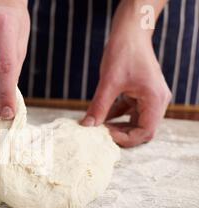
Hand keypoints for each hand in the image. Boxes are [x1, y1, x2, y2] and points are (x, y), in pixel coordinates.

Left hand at [81, 0, 170, 147]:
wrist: (130, 32)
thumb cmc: (123, 52)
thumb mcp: (108, 83)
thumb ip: (99, 107)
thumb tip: (87, 127)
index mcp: (155, 100)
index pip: (145, 132)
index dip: (125, 138)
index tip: (105, 135)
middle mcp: (157, 101)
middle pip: (142, 130)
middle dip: (121, 134)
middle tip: (100, 134)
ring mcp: (150, 98)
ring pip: (135, 122)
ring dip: (118, 126)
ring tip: (98, 127)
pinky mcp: (141, 94)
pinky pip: (130, 112)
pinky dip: (116, 116)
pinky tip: (100, 117)